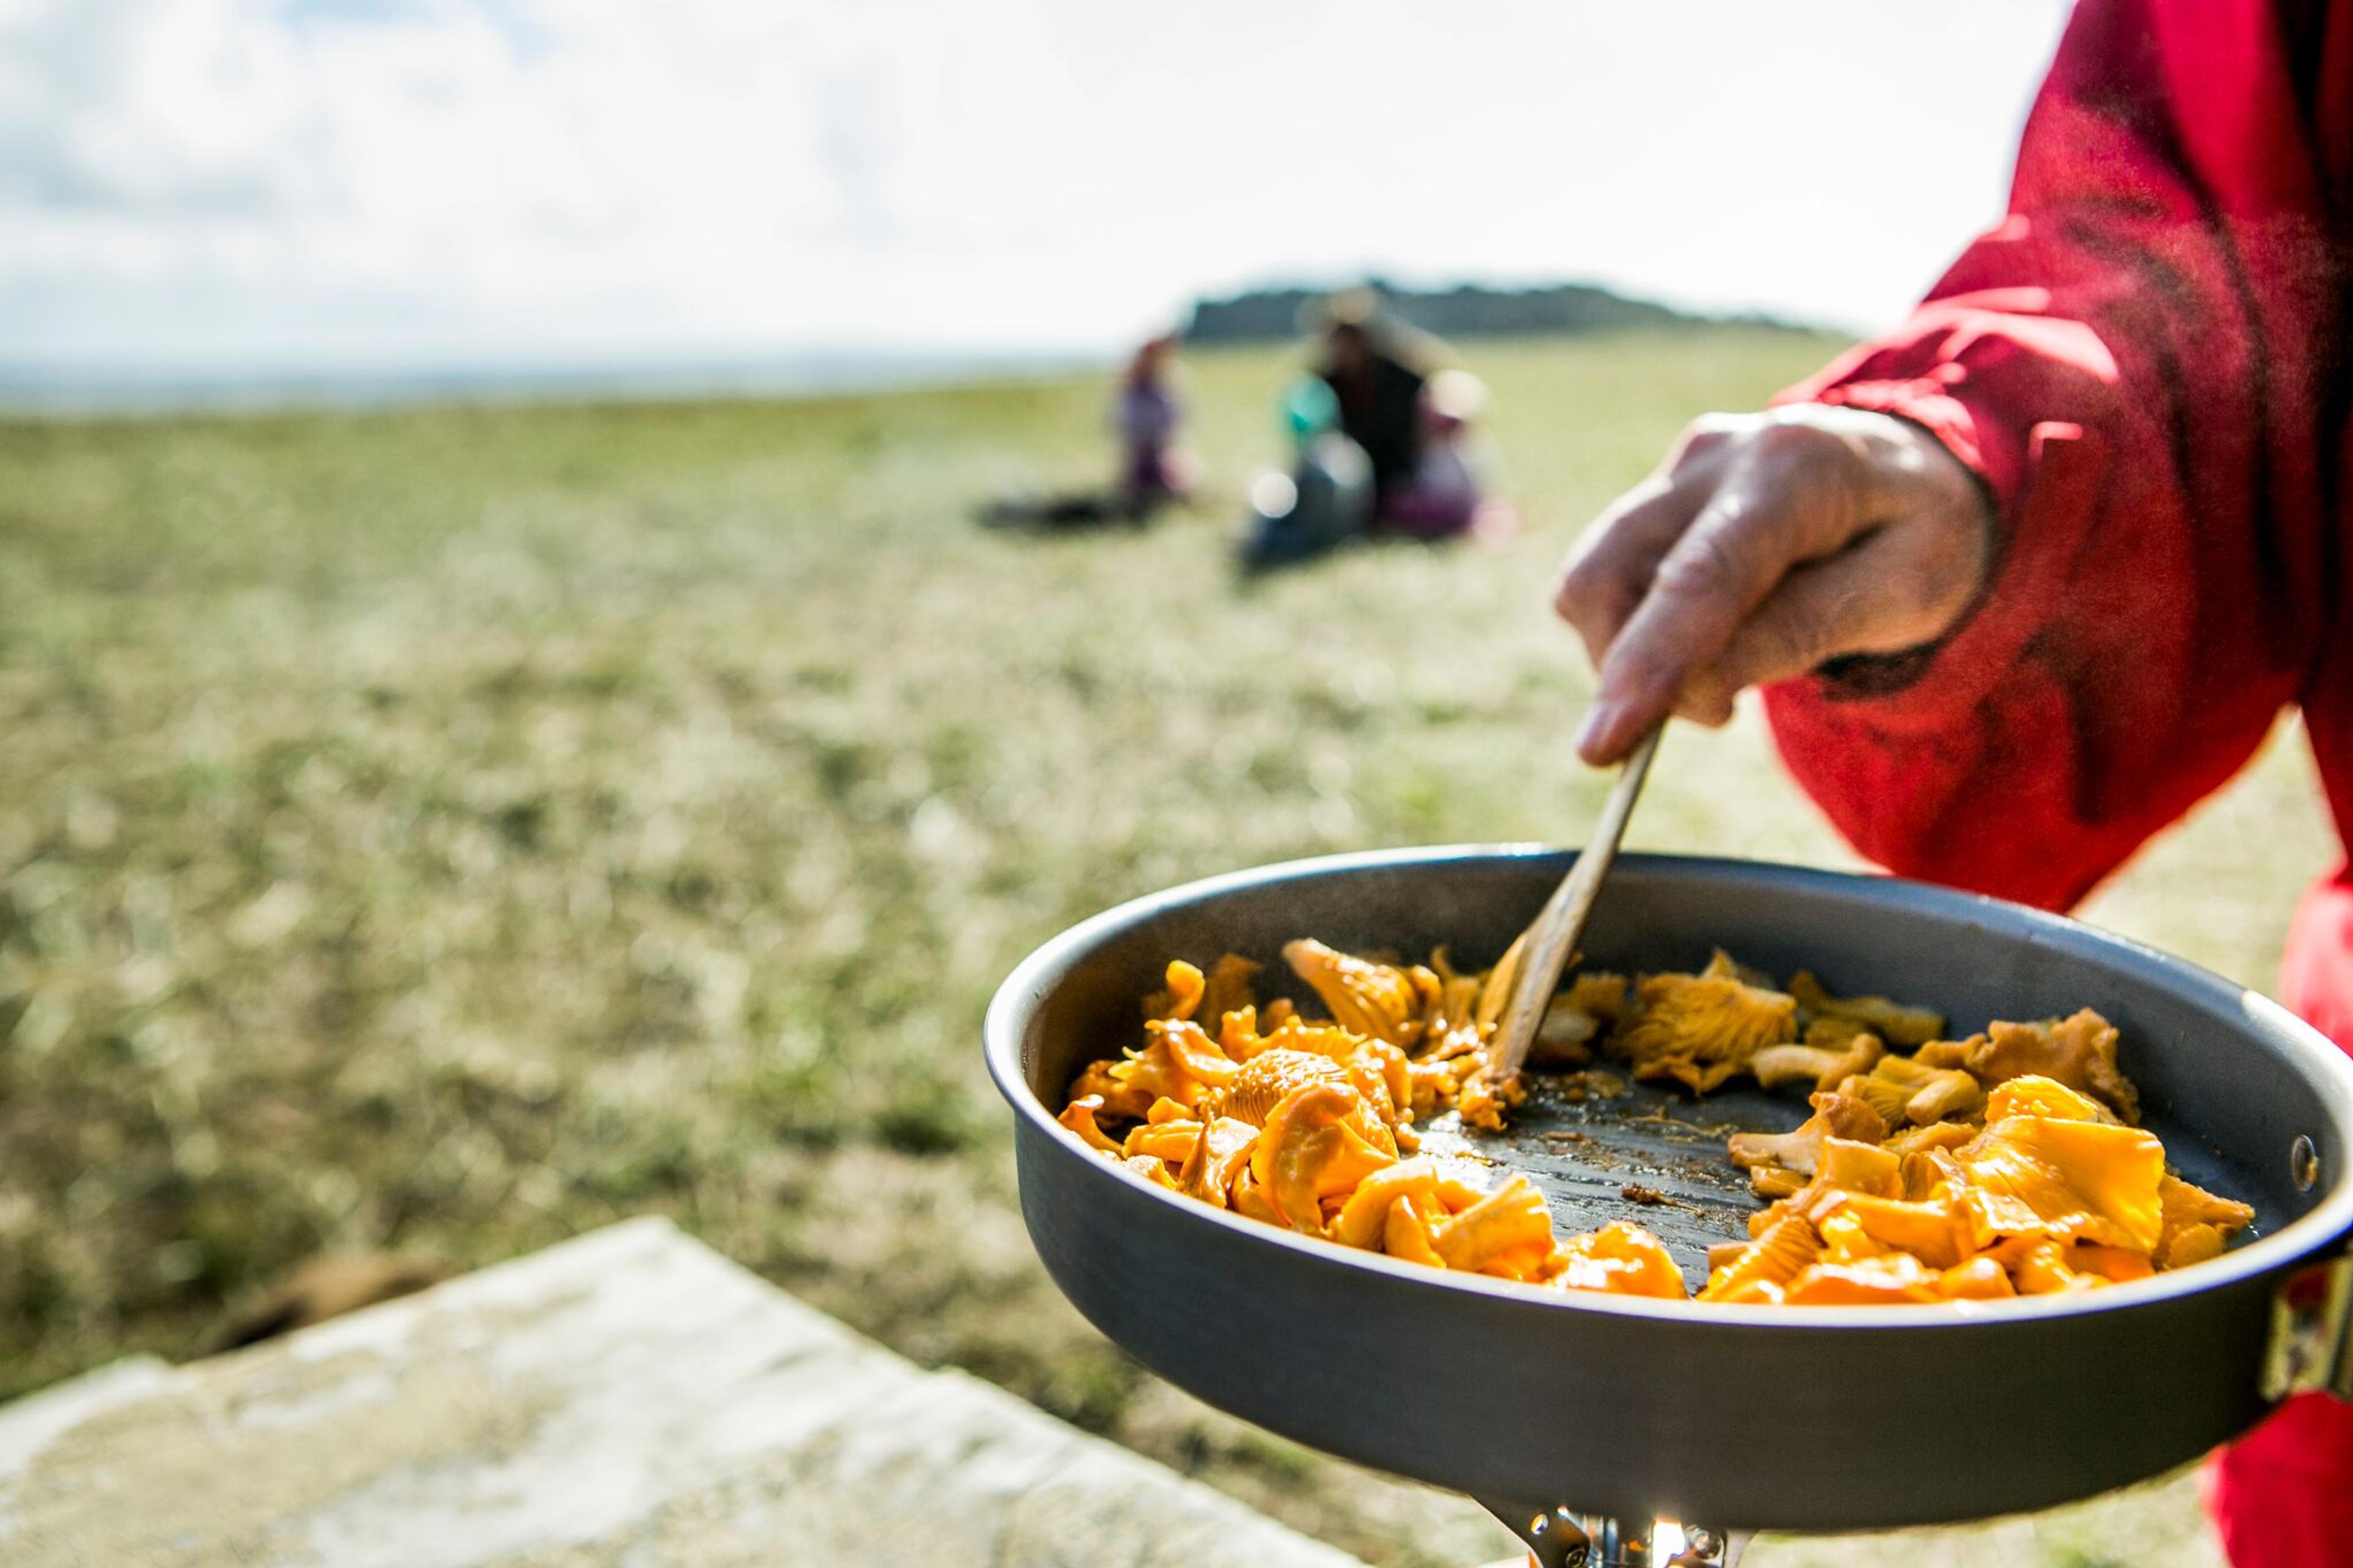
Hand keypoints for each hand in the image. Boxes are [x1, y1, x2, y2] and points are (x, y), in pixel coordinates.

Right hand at [1553, 405, 1993, 763]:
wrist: (1917, 468)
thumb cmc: (1922, 538)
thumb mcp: (1907, 595)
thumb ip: (1805, 631)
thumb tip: (1694, 686)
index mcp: (1799, 468)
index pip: (1702, 573)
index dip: (1649, 658)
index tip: (1602, 744)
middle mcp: (1722, 455)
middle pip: (1611, 571)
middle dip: (1628, 669)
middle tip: (1719, 712)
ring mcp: (1679, 470)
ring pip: (1593, 578)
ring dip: (1634, 655)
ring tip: (1724, 674)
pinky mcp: (1656, 493)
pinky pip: (1608, 576)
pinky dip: (1640, 631)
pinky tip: (1705, 636)